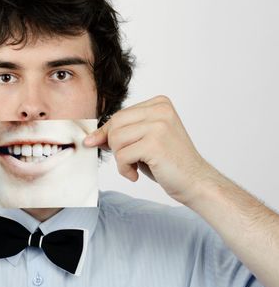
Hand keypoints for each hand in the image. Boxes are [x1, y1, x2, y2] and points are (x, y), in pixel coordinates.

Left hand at [84, 95, 212, 204]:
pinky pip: (122, 155)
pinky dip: (124, 169)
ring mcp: (159, 125)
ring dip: (120, 159)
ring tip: (135, 167)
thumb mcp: (142, 142)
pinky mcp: (154, 143)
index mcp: (159, 104)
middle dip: (114, 145)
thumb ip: (121, 134)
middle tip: (127, 161)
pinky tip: (136, 175)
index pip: (120, 115)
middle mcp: (160, 110)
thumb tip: (90, 138)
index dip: (107, 133)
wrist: (196, 182)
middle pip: (115, 124)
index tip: (99, 144)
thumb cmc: (168, 163)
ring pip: (116, 139)